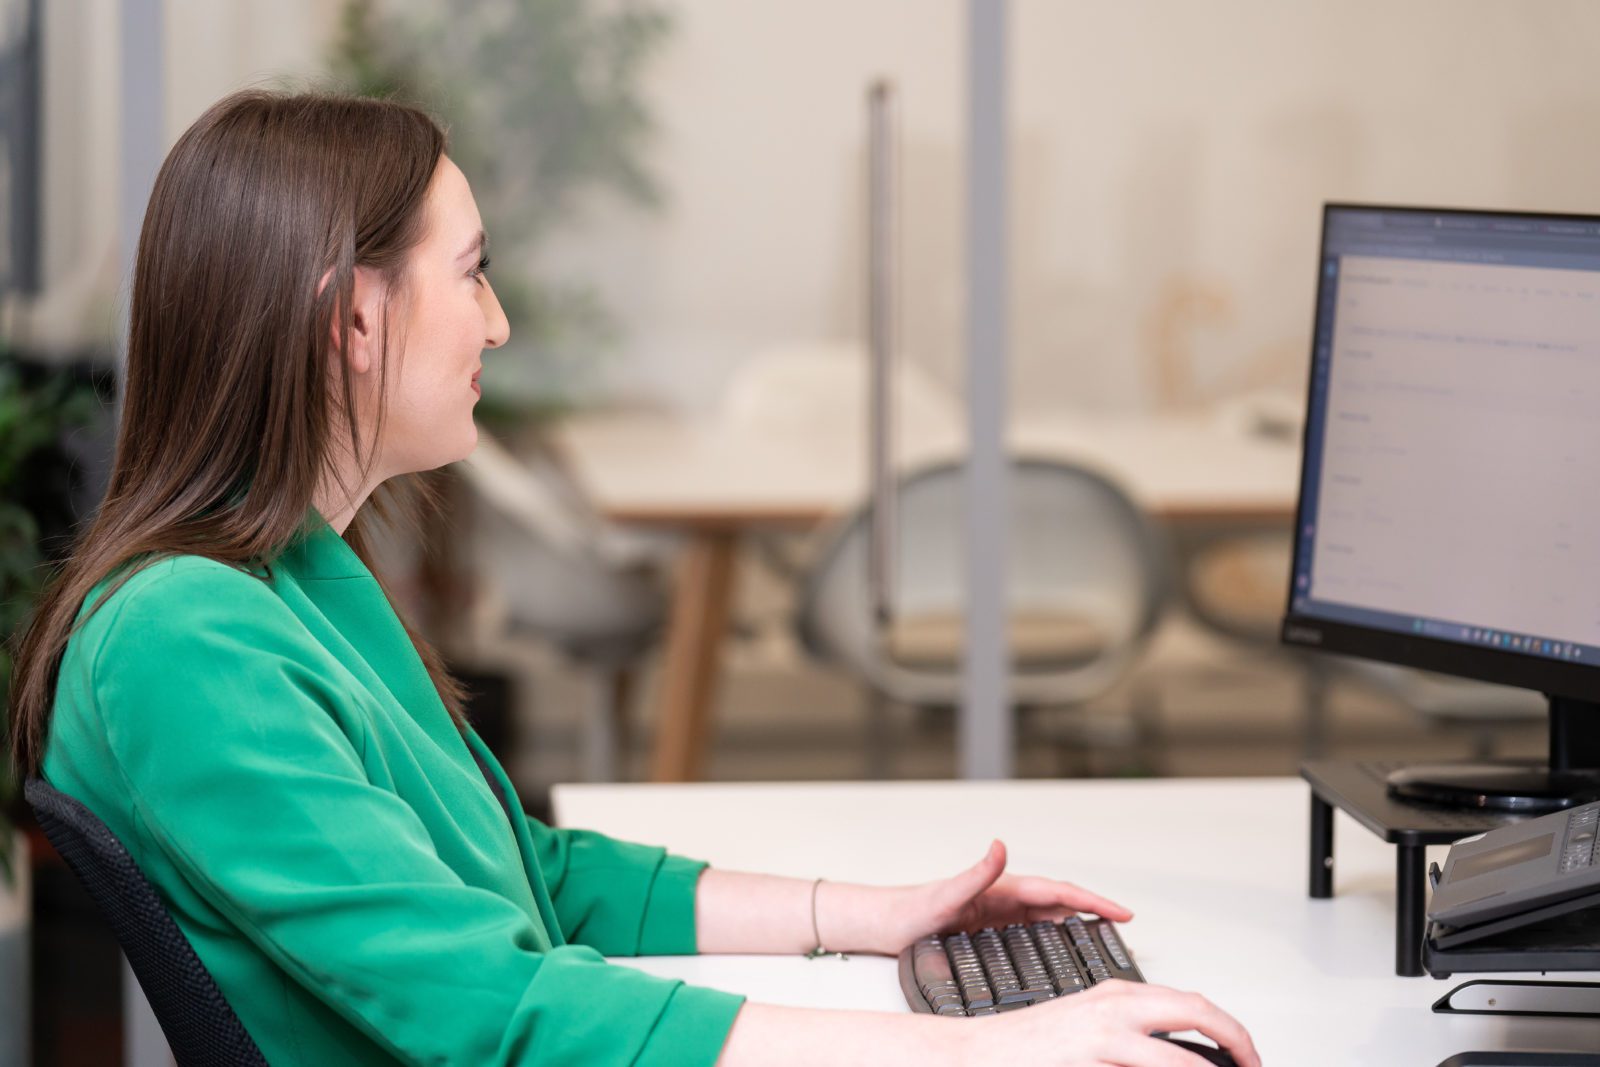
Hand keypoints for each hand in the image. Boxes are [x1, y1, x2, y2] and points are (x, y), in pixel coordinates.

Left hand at [830, 839, 1131, 953]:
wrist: (885, 923)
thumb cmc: (910, 910)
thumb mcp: (945, 893)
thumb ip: (975, 872)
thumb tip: (999, 846)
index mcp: (1001, 887)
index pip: (1058, 892)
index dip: (1092, 902)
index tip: (1121, 913)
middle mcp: (1003, 897)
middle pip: (1060, 902)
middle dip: (1094, 911)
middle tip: (1125, 925)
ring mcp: (998, 912)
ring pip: (1049, 915)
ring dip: (1078, 921)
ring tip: (1105, 934)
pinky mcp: (989, 927)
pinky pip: (1033, 929)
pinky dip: (1056, 933)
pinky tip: (1063, 945)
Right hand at [964, 980, 1261, 1066]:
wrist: (977, 1051)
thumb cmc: (1030, 1045)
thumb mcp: (1087, 1028)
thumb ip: (1132, 1035)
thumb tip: (1175, 1052)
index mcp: (1118, 995)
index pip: (1194, 1004)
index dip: (1231, 1031)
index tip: (1246, 1058)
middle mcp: (1116, 1007)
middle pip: (1199, 1012)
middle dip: (1240, 1043)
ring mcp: (1104, 1035)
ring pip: (1180, 1055)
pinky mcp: (1090, 1059)